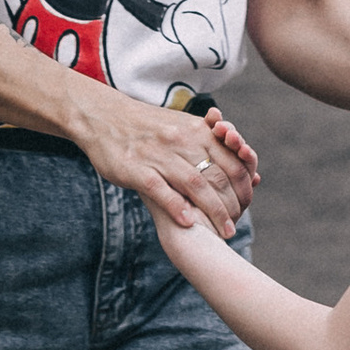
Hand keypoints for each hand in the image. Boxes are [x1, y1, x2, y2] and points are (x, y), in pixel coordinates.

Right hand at [67, 84, 257, 236]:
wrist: (103, 117)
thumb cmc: (147, 126)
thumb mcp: (181, 124)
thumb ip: (209, 139)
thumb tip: (236, 156)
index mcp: (197, 130)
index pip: (231, 161)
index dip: (242, 187)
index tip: (246, 206)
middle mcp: (182, 141)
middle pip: (217, 177)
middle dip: (231, 205)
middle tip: (235, 226)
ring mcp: (159, 155)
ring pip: (195, 185)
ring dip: (212, 212)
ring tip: (223, 232)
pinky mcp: (137, 169)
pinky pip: (161, 190)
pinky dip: (177, 207)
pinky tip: (189, 223)